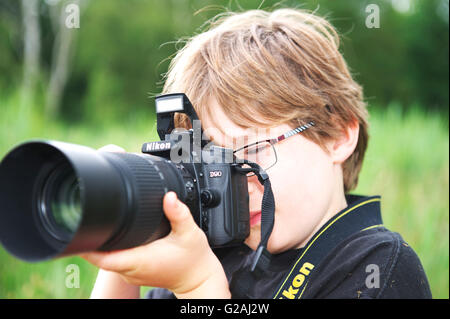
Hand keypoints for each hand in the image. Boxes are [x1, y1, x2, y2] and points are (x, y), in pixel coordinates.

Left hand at [81, 145, 229, 297]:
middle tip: (87, 215)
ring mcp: (130, 273)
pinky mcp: (133, 272)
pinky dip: (111, 248)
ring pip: (106, 258)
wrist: (198, 279)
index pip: (102, 258)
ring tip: (100, 223)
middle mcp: (130, 270)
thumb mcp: (190, 233)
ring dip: (101, 243)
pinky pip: (114, 260)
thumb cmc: (194, 259)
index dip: (86, 245)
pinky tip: (115, 234)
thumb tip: (169, 196)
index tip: (78, 229)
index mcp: (139, 260)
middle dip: (92, 237)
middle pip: (99, 256)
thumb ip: (179, 214)